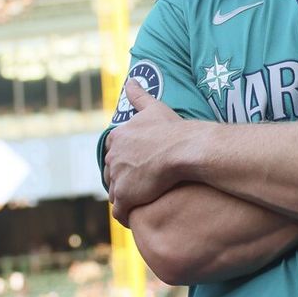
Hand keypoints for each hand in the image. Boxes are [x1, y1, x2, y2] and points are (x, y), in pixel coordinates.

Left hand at [104, 81, 189, 219]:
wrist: (185, 150)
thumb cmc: (173, 129)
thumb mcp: (154, 107)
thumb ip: (139, 95)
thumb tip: (130, 79)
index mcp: (116, 137)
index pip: (112, 152)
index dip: (124, 160)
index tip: (138, 166)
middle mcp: (112, 157)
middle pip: (112, 173)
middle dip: (123, 179)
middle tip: (141, 186)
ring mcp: (117, 178)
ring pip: (115, 193)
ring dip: (125, 198)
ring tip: (141, 202)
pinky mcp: (125, 197)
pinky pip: (121, 211)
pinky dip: (127, 215)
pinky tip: (137, 216)